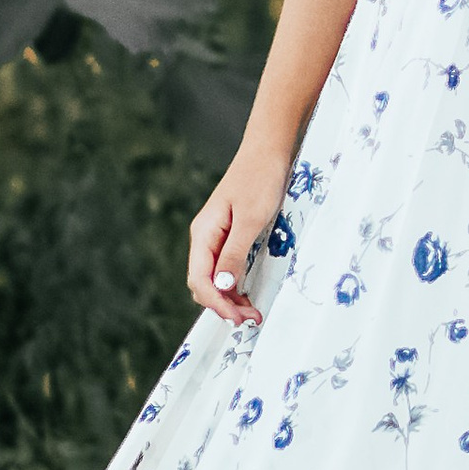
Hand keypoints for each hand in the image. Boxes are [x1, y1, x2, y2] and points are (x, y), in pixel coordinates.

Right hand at [188, 143, 290, 327]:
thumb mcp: (251, 219)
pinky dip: (235, 284)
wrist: (269, 150)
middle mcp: (204, 238)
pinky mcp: (230, 235)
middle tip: (250, 319)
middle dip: (223, 305)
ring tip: (252, 312)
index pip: (199, 280)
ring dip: (230, 298)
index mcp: (203, 234)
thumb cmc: (260, 180)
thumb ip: (234, 253)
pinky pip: (226, 267)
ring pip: (215, 278)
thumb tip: (221, 287)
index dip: (217, 303)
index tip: (239, 318)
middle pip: (203, 283)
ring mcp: (216, 237)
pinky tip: (249, 293)